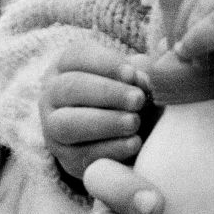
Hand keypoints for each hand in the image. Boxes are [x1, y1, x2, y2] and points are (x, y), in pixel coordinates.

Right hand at [39, 37, 153, 179]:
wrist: (118, 137)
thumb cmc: (127, 97)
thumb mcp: (134, 77)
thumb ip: (145, 67)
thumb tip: (161, 54)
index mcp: (67, 65)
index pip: (78, 56)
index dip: (106, 64)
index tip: (133, 74)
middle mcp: (52, 94)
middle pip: (70, 88)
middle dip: (107, 92)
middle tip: (138, 99)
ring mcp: (53, 128)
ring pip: (67, 124)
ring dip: (104, 122)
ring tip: (134, 122)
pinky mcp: (65, 158)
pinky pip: (81, 155)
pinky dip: (110, 149)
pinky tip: (134, 143)